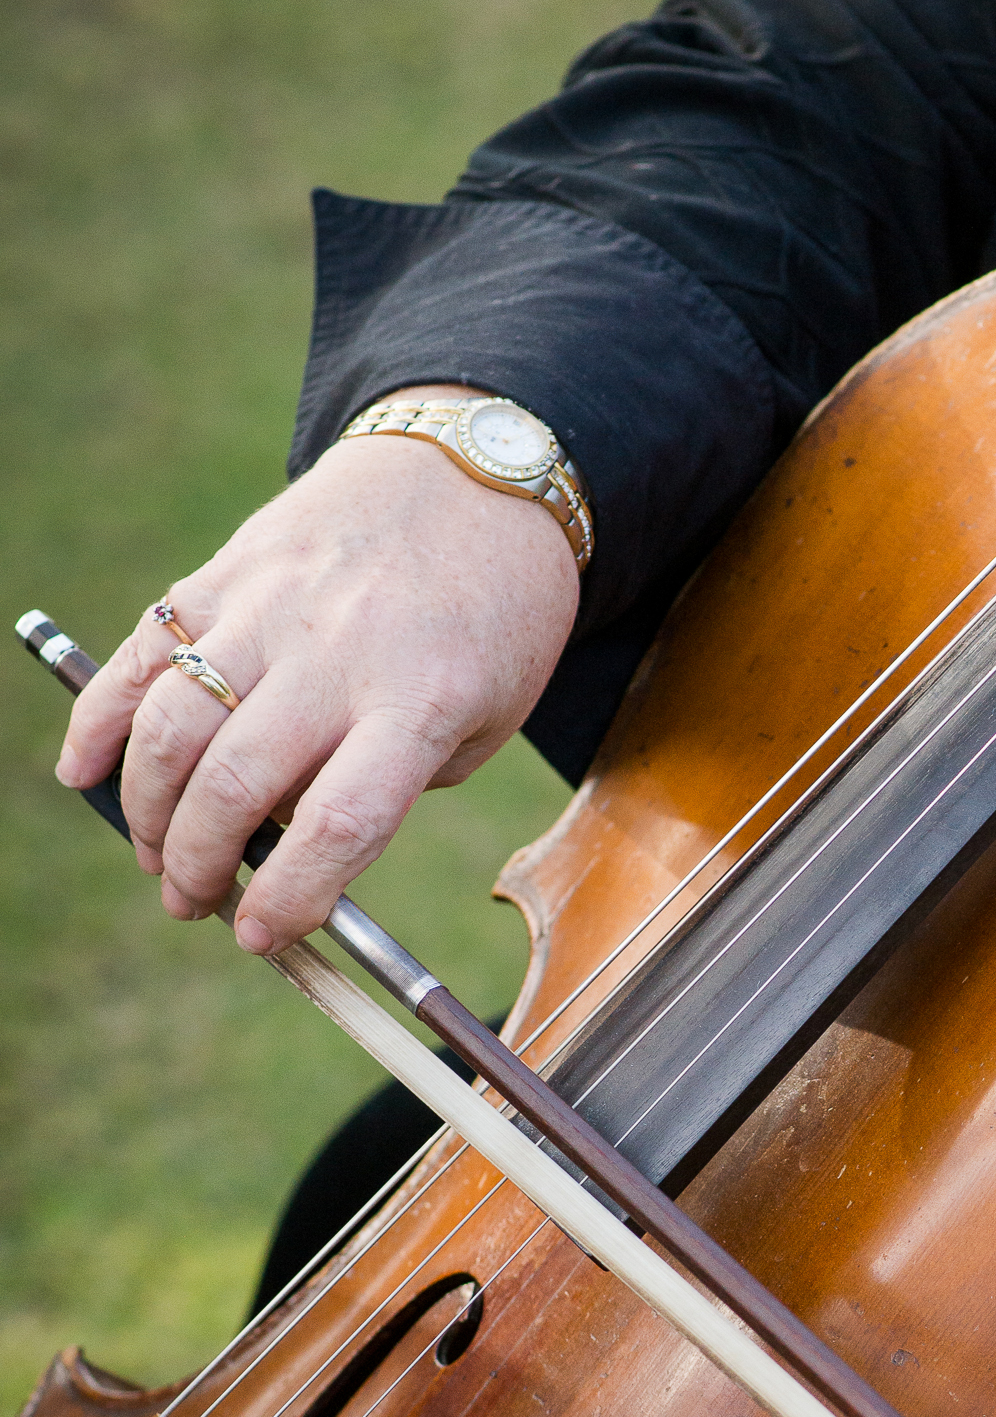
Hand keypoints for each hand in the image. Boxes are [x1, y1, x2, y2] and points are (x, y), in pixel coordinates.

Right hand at [55, 387, 578, 951]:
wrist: (474, 478)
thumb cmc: (492, 619)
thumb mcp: (487, 715)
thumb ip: (395, 779)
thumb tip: (287, 845)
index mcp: (421, 701)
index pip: (340, 822)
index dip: (290, 896)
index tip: (260, 937)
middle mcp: (337, 654)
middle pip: (234, 783)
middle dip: (199, 863)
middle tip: (193, 901)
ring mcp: (270, 608)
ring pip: (171, 724)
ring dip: (147, 807)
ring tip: (157, 854)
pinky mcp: (225, 574)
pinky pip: (142, 655)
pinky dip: (99, 720)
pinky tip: (82, 772)